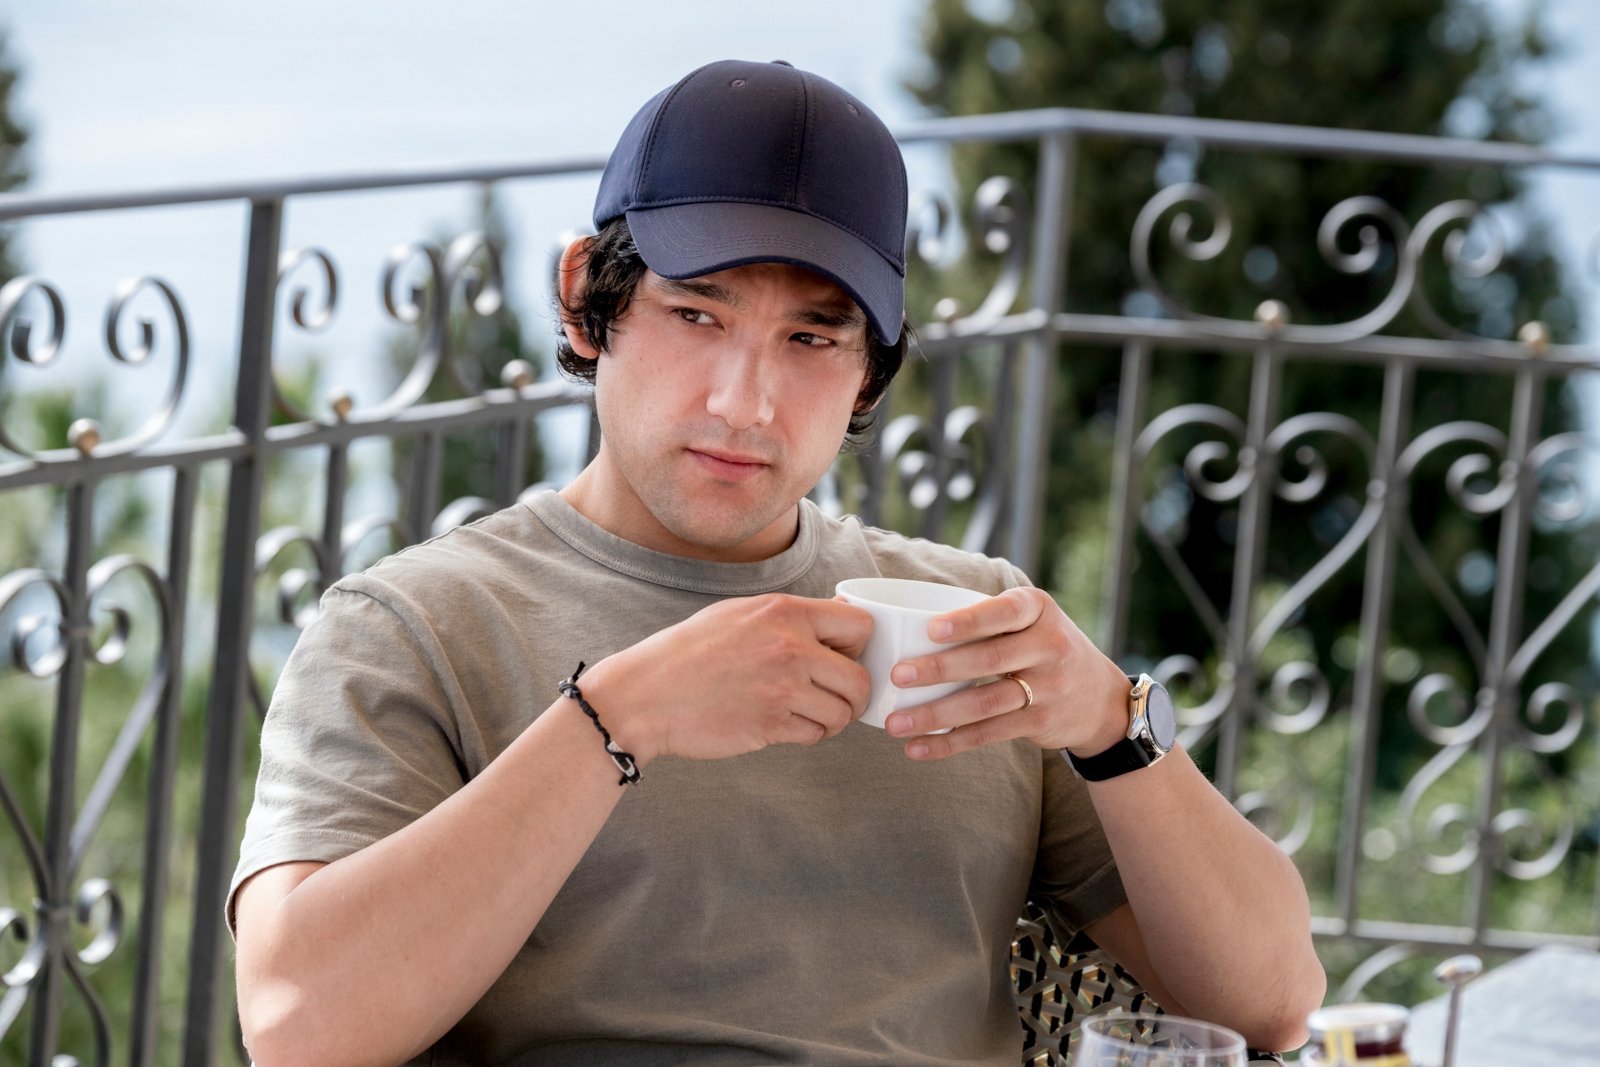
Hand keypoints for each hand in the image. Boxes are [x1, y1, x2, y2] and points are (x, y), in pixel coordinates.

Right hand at [577, 594, 872, 764]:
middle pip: (861, 678)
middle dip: (854, 693)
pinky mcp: (770, 725)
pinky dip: (808, 735)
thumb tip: (840, 611)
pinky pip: (815, 735)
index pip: (860, 625)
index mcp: (784, 612)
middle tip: (835, 697)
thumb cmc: (688, 652)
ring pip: (843, 712)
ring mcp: (782, 688)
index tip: (843, 657)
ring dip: (833, 719)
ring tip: (811, 715)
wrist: (645, 695)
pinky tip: (786, 725)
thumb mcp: (738, 613)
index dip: (859, 645)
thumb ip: (788, 615)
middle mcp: (790, 648)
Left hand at [879, 586, 1130, 759]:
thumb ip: (989, 618)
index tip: (931, 629)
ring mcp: (1049, 686)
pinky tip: (918, 748)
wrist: (1101, 699)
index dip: (968, 622)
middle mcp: (1049, 645)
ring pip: (985, 703)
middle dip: (940, 669)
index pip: (1003, 612)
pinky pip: (989, 734)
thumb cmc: (1042, 647)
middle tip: (897, 675)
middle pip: (990, 659)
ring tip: (895, 723)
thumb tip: (907, 624)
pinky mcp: (1041, 722)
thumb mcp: (1031, 620)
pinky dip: (950, 743)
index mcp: (1038, 609)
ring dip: (936, 714)